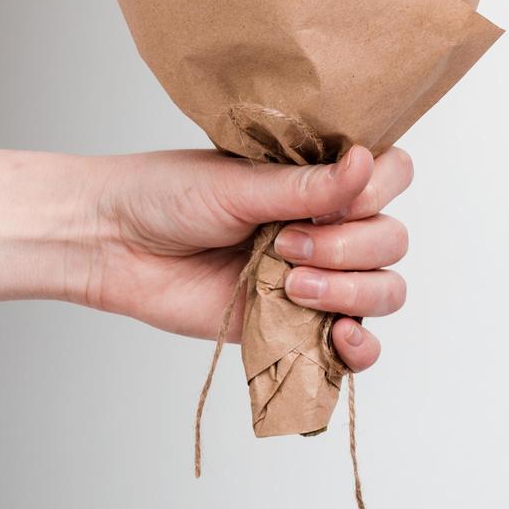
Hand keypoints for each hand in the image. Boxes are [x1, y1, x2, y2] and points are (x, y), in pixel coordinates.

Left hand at [64, 145, 413, 370]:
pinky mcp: (295, 327)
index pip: (393, 176)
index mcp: (319, 178)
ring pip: (383, 291)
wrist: (115, 245)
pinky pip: (355, 347)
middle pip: (392, 240)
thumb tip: (366, 161)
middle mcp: (327, 225)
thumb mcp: (237, 184)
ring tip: (294, 286)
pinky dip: (361, 348)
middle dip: (351, 246)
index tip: (333, 198)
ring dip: (351, 291)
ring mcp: (316, 277)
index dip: (378, 190)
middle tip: (287, 243)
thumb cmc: (166, 196)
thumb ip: (306, 186)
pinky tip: (340, 338)